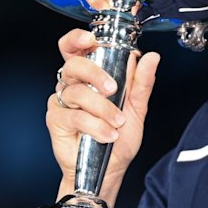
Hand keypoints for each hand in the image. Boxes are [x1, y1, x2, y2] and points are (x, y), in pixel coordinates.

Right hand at [46, 28, 159, 204]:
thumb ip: (142, 82)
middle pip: (73, 64)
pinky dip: (94, 125)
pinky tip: (107, 134)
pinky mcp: (56, 120)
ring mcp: (63, 101)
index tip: (90, 39)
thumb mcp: (137, 107)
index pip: (76, 47)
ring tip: (117, 122)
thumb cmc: (120, 137)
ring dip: (102, 108)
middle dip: (94, 73)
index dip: (77, 39)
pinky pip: (73, 115)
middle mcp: (74, 84)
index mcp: (91, 75)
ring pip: (77, 92)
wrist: (110, 168)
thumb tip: (151, 57)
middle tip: (113, 88)